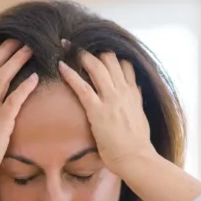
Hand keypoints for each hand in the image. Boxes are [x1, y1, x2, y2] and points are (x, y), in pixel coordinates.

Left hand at [58, 52, 156, 180]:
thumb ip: (136, 100)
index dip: (110, 55)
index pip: (123, 64)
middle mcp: (122, 91)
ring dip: (79, 54)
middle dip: (91, 48)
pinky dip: (70, 74)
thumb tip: (135, 88)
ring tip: (65, 46)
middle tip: (75, 42)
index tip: (96, 49)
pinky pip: (82, 87)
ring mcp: (111, 99)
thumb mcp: (140, 115)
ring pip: (96, 67)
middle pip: (109, 59)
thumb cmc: (137, 143)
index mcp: (132, 92)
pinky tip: (60, 66)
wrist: (136, 158)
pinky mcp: (98, 110)